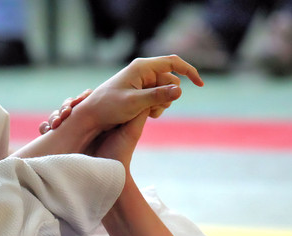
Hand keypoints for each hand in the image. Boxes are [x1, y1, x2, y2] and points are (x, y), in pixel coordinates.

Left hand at [40, 55, 202, 136]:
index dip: (189, 71)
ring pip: (165, 91)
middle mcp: (143, 71)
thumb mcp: (134, 103)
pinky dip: (156, 107)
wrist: (91, 115)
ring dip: (162, 103)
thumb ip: (157, 96)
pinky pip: (157, 97)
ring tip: (148, 114)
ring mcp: (142, 81)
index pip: (173, 63)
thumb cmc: (108, 107)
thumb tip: (180, 90)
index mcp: (142, 67)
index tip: (200, 84)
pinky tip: (147, 115)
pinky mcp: (140, 91)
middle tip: (154, 110)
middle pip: (171, 80)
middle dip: (168, 96)